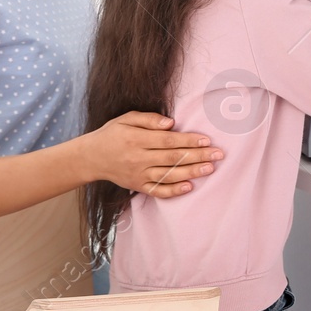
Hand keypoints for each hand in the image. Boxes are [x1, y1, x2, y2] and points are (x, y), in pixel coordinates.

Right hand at [85, 111, 223, 196]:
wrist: (91, 157)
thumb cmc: (112, 134)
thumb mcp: (126, 119)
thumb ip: (149, 119)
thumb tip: (171, 123)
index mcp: (137, 139)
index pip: (168, 141)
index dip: (188, 140)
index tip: (207, 139)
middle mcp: (138, 159)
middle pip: (173, 158)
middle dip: (198, 155)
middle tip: (219, 154)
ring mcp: (138, 175)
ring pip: (169, 175)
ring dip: (191, 172)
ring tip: (210, 168)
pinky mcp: (138, 186)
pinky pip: (158, 191)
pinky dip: (174, 191)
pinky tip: (189, 186)